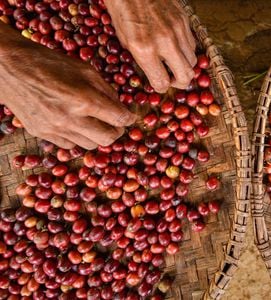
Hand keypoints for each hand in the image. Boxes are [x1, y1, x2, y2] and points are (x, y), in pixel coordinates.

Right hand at [0, 24, 135, 148]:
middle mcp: (70, 118)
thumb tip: (122, 106)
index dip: (129, 118)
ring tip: (96, 123)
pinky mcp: (41, 133)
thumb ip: (107, 90)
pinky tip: (77, 125)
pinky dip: (78, 138)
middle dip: (117, 132)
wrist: (9, 66)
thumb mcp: (85, 69)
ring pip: (90, 145)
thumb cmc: (50, 63)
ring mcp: (54, 129)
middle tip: (116, 124)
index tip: (130, 116)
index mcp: (84, 99)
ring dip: (97, 136)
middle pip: (108, 139)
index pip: (119, 119)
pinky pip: (70, 145)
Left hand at [105, 0, 195, 92]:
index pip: (162, 82)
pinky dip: (186, 51)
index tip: (158, 84)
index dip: (160, 87)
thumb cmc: (122, 9)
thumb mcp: (124, 39)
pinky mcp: (185, 20)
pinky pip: (192, 44)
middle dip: (179, 83)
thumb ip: (141, 59)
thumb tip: (152, 74)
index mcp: (144, 48)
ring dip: (184, 66)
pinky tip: (176, 47)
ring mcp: (178, 30)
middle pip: (185, 76)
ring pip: (193, 61)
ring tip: (174, 63)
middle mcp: (165, 42)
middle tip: (172, 80)